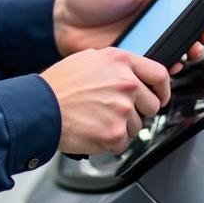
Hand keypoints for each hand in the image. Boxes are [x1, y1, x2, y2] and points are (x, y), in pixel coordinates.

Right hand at [40, 48, 169, 155]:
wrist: (40, 107)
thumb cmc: (59, 85)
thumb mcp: (89, 59)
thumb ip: (116, 65)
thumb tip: (132, 74)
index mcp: (121, 62)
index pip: (160, 75)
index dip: (163, 89)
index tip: (160, 96)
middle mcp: (126, 83)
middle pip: (152, 105)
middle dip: (138, 111)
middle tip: (116, 111)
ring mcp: (122, 109)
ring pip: (137, 126)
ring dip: (121, 127)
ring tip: (97, 119)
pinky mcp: (115, 133)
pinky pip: (124, 143)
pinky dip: (110, 142)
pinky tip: (94, 130)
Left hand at [53, 0, 203, 73]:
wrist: (64, 26)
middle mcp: (159, 17)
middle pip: (195, 21)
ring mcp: (153, 37)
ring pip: (184, 43)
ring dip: (197, 44)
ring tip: (197, 44)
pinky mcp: (143, 56)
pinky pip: (164, 62)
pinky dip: (174, 63)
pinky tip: (175, 60)